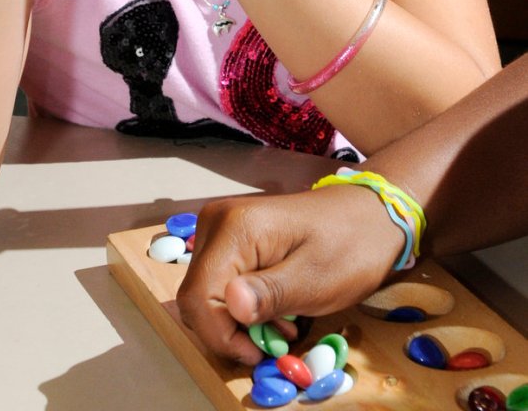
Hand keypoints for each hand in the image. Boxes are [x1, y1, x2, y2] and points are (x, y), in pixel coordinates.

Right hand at [176, 188, 403, 364]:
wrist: (369, 214)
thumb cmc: (349, 245)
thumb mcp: (316, 279)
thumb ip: (270, 293)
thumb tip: (233, 305)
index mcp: (235, 228)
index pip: (198, 297)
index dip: (221, 336)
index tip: (259, 352)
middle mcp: (217, 222)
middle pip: (196, 296)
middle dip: (229, 330)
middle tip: (274, 340)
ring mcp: (221, 227)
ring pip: (205, 293)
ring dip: (237, 320)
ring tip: (282, 323)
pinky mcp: (230, 237)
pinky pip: (219, 282)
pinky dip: (241, 305)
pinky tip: (275, 307)